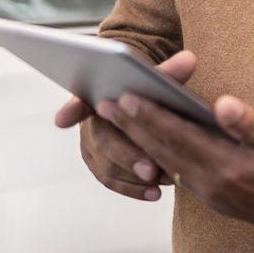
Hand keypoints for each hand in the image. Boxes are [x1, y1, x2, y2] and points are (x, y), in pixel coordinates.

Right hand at [55, 50, 196, 201]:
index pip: (79, 100)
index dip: (70, 110)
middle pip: (101, 139)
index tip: (63, 120)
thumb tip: (190, 60)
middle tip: (150, 169)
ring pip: (106, 165)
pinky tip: (154, 193)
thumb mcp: (153, 77)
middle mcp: (88, 121)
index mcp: (96, 95)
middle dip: (126, 155)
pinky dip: (132, 188)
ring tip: (161, 179)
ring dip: (133, 175)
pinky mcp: (98, 163)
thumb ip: (169, 72)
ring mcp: (90, 145)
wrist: (131, 101)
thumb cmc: (141, 89)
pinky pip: (110, 180)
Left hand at [110, 91, 253, 225]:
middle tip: (104, 106)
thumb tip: (222, 105)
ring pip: (166, 163)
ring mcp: (210, 193)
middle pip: (163, 150)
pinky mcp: (213, 197)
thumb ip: (250, 123)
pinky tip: (147, 143)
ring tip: (117, 122)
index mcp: (226, 166)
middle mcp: (211, 183)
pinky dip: (158, 156)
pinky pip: (177, 174)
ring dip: (139, 141)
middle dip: (132, 127)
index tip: (126, 97)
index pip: (178, 136)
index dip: (150, 115)